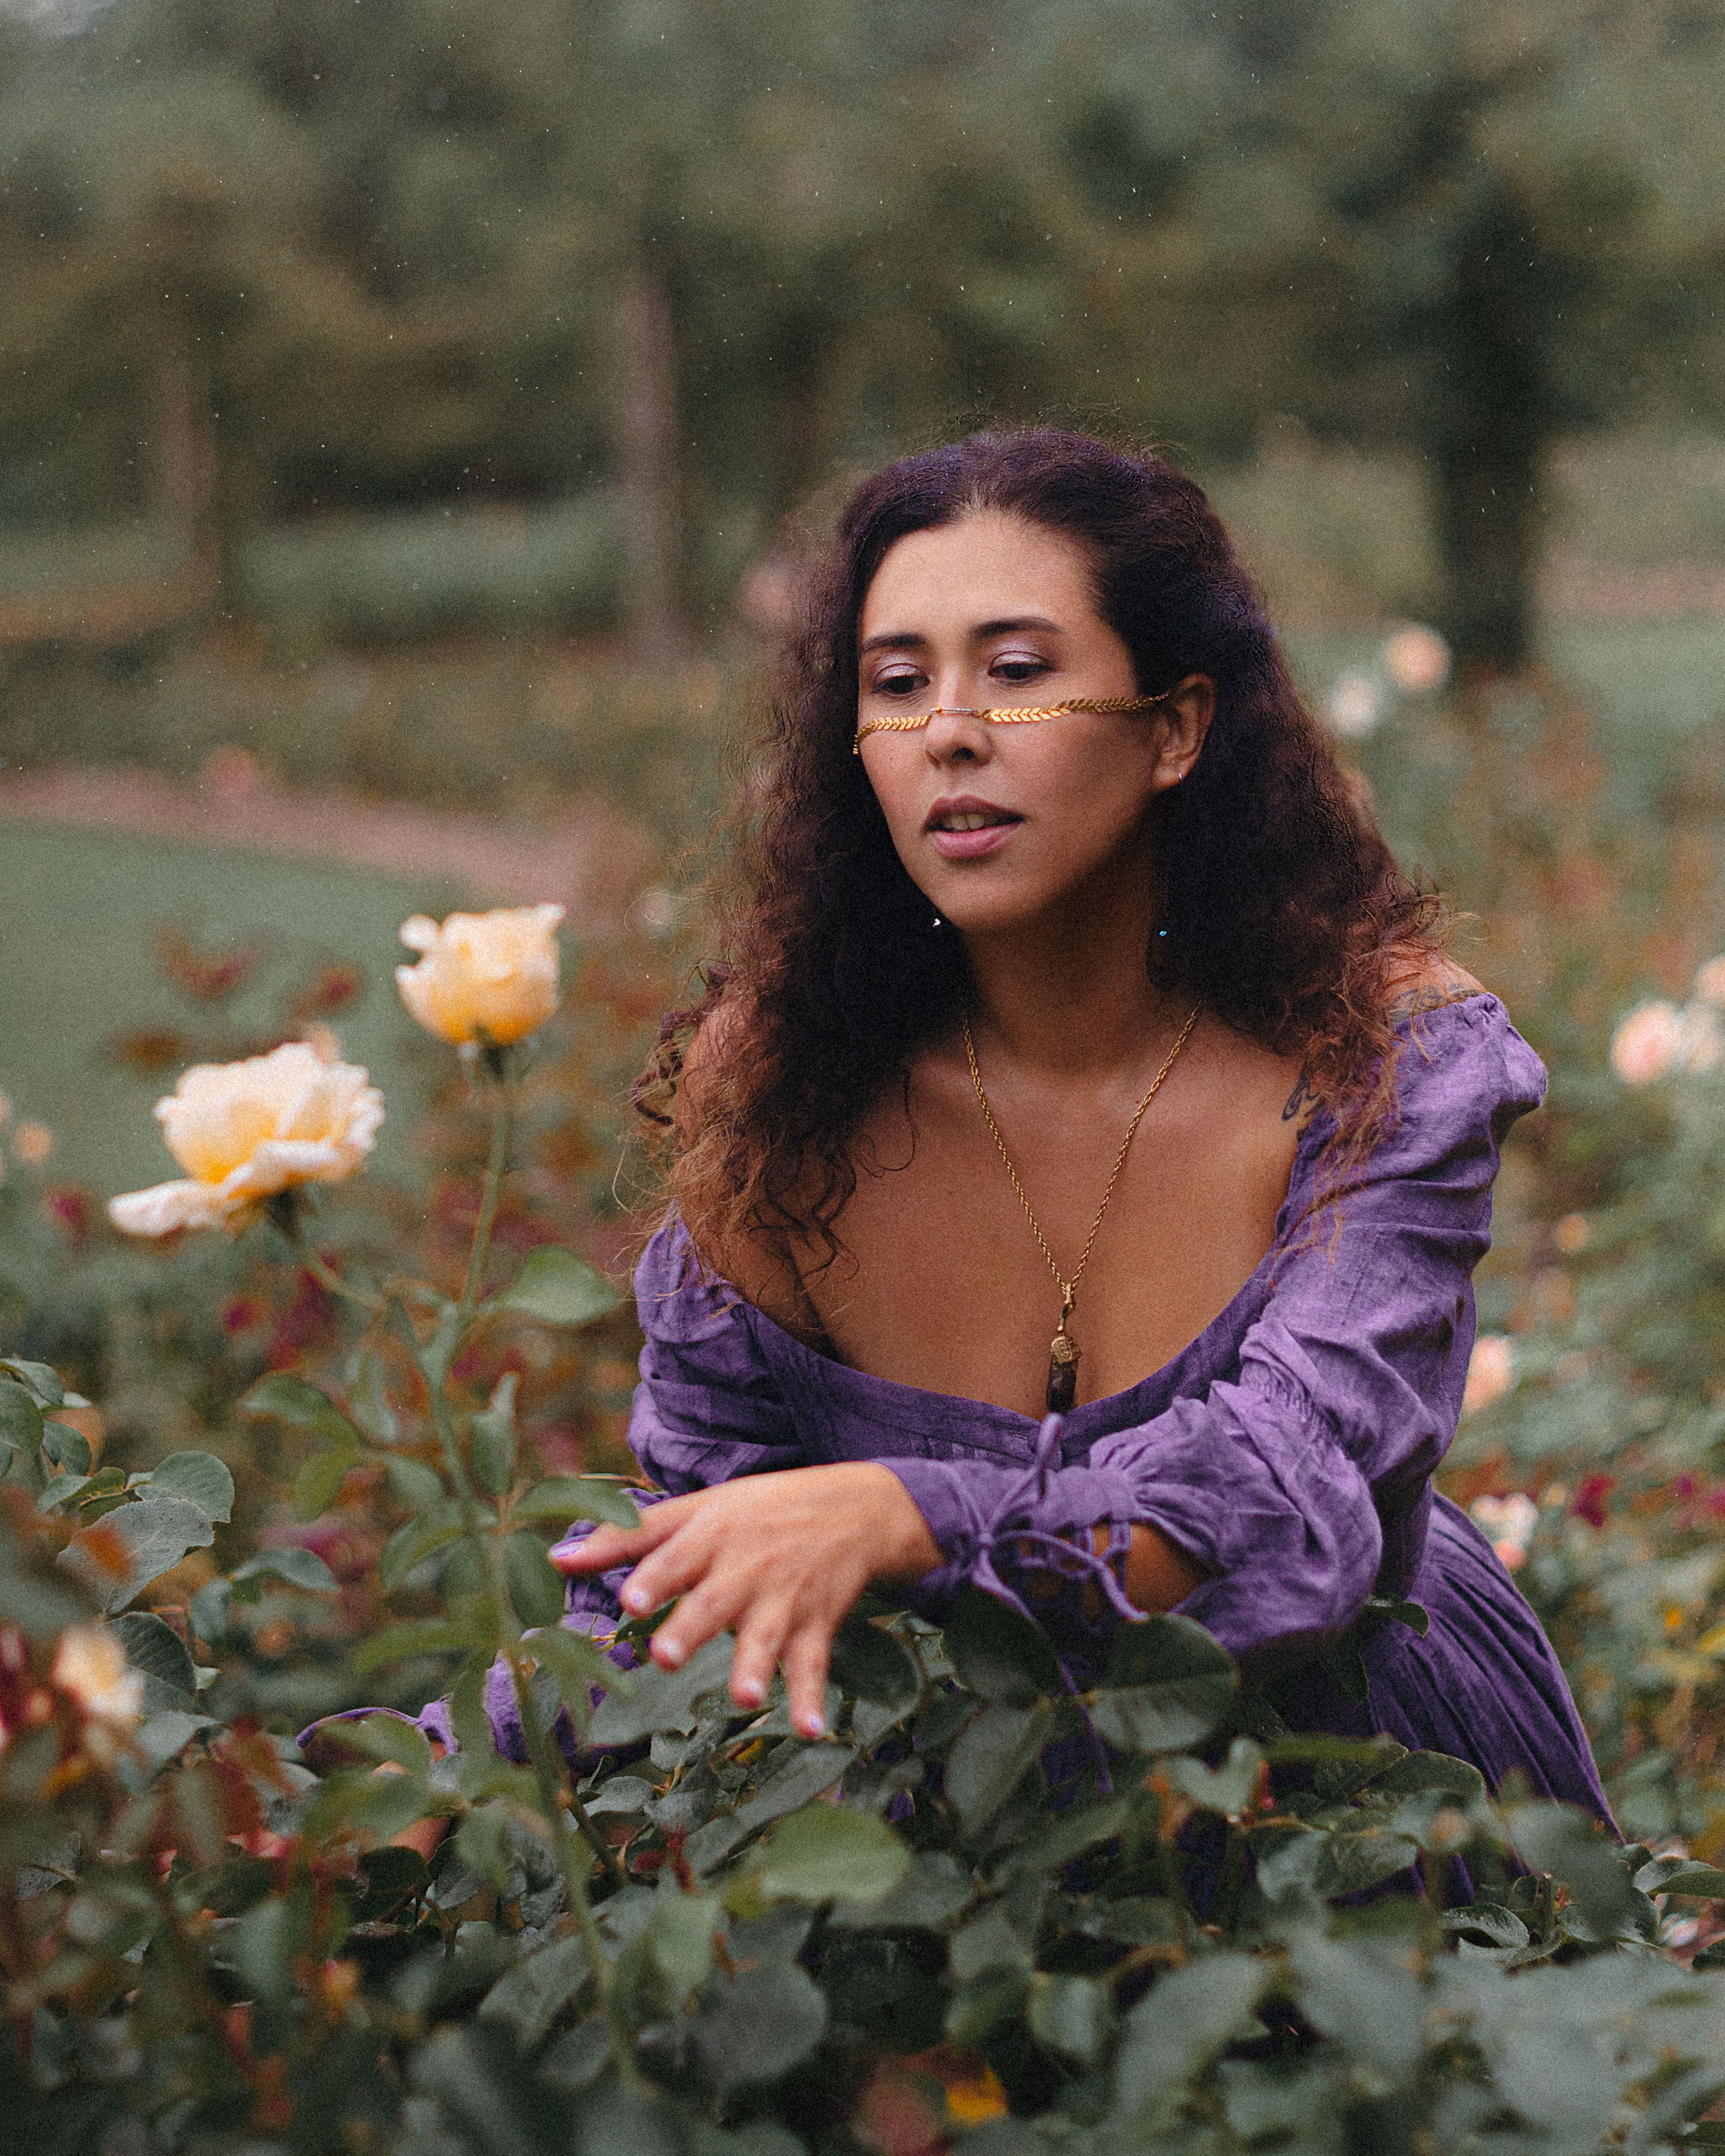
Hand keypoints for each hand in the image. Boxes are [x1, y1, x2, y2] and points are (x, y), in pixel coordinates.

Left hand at [550, 1463, 939, 1737]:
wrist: (855, 1508)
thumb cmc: (757, 1511)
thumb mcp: (696, 1511)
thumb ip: (626, 1538)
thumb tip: (554, 1561)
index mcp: (711, 1535)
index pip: (677, 1556)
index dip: (655, 1578)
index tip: (630, 1602)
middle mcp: (745, 1568)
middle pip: (715, 1601)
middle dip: (691, 1628)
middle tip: (664, 1657)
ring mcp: (783, 1599)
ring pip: (766, 1636)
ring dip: (754, 1667)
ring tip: (744, 1698)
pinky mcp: (816, 1624)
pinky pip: (813, 1664)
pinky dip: (812, 1698)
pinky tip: (811, 1730)